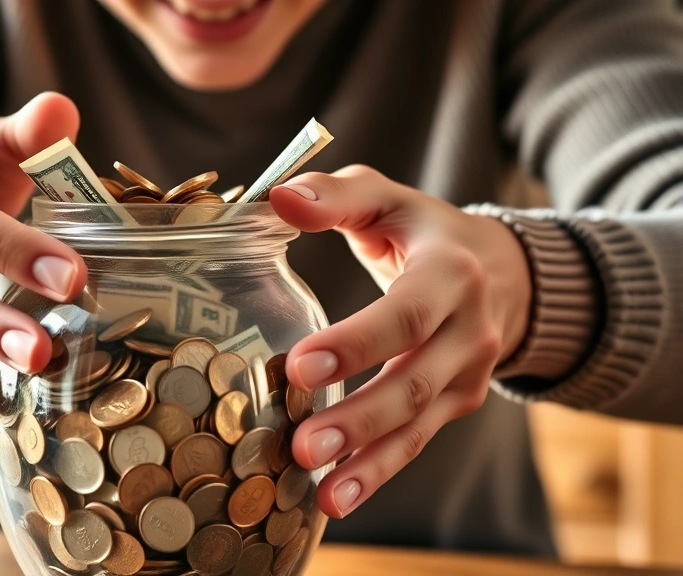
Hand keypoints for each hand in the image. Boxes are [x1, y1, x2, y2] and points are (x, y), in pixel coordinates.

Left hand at [268, 165, 531, 518]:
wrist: (500, 269)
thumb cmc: (421, 231)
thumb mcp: (385, 198)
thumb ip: (335, 196)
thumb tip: (278, 197)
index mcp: (450, 273)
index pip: (405, 314)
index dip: (356, 342)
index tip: (302, 365)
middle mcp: (469, 330)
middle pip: (414, 382)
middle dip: (359, 418)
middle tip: (303, 445)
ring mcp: (468, 374)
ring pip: (419, 424)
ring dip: (370, 461)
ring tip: (323, 490)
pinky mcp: (457, 403)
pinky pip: (417, 441)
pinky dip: (379, 471)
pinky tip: (338, 497)